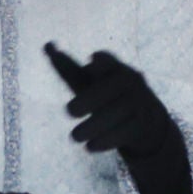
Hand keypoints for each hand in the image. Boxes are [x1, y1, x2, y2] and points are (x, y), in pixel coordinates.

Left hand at [46, 43, 192, 193]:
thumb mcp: (88, 82)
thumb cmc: (107, 97)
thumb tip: (46, 45)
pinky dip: (107, 140)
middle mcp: (130, 82)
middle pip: (113, 88)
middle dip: (91, 99)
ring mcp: (140, 103)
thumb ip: (67, 67)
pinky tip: (90, 147)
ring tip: (74, 137)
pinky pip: (127, 131)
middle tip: (68, 111)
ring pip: (120, 111)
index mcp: (115, 68)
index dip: (102, 61)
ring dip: (95, 125)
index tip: (91, 61)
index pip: (109, 61)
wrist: (146, 123)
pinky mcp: (143, 124)